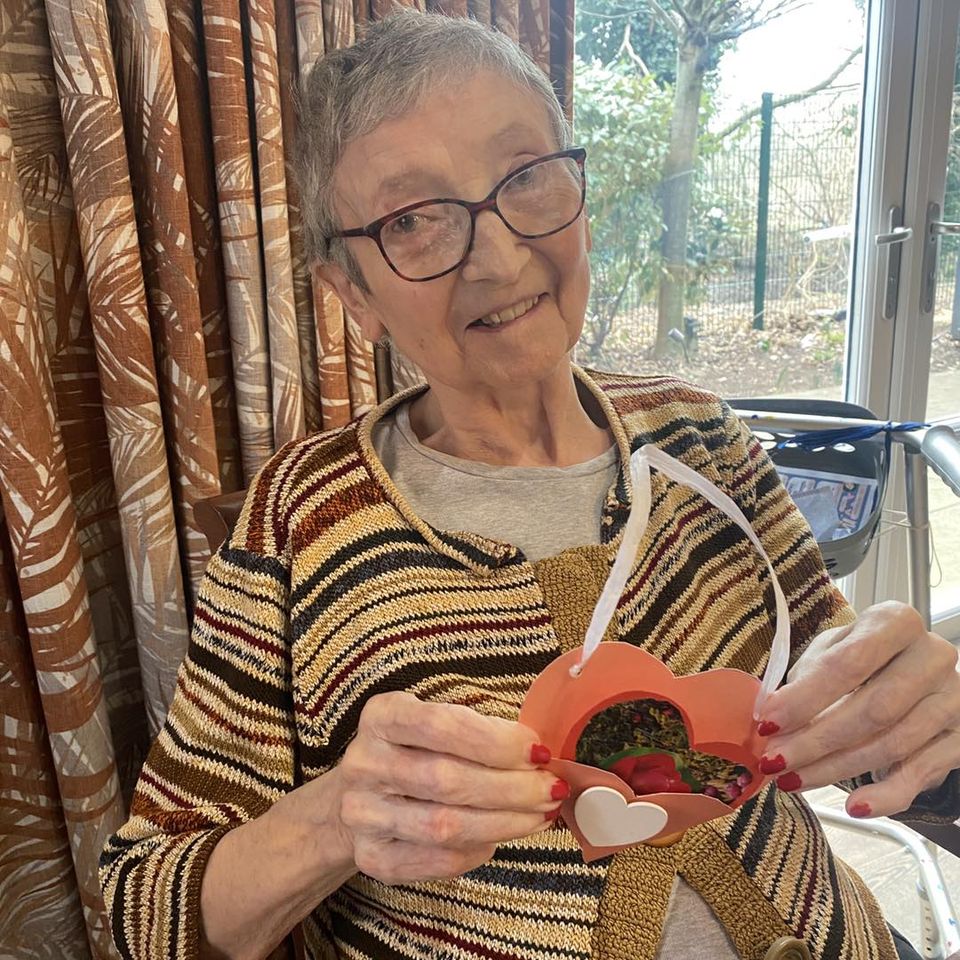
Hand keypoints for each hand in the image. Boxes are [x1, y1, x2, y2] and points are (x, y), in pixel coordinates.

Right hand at [329, 691, 564, 883]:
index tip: (538, 751)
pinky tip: (500, 835)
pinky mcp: (371, 857)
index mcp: (382, 716)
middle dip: (511, 787)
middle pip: (446, 780)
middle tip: (551, 789)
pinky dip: (478, 851)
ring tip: (540, 814)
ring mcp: (362, 814)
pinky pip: (437, 861)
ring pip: (445, 826)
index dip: (496, 741)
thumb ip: (481, 732)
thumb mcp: (438, 722)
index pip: (441, 725)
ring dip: (505, 822)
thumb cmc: (417, 749)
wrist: (364, 793)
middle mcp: (364, 762)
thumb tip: (540, 756)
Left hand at [755, 601, 959, 818]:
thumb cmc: (867, 661)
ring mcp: (954, 698)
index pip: (848, 663)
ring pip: (892, 744)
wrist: (920, 675)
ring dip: (837, 769)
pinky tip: (856, 806)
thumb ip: (807, 676)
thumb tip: (772, 714)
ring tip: (796, 779)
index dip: (805, 697)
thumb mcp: (834, 651)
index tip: (769, 723)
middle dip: (817, 740)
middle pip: (872, 709)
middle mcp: (932, 656)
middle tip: (777, 760)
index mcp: (895, 623)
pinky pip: (921, 774)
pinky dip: (886, 795)